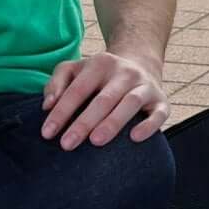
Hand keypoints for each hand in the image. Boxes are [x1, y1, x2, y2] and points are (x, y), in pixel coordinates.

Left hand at [40, 50, 169, 149]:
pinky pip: (158, 113)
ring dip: (112, 123)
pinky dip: (148, 125)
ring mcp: (144, 86)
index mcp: (99, 64)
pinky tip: (134, 138)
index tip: (47, 133)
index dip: (61, 112)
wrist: (140, 64)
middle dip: (83, 123)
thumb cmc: (98, 75)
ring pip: (129, 104)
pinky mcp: (162, 101)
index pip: (77, 90)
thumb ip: (56, 83)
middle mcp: (124, 73)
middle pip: (102, 99)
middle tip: (67, 144)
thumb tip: (47, 105)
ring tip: (95, 142)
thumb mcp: (74, 69)